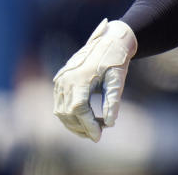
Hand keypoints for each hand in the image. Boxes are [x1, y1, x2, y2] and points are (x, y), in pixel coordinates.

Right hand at [53, 19, 136, 141]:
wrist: (110, 41)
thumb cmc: (116, 60)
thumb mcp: (118, 79)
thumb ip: (113, 101)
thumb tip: (111, 123)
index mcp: (80, 77)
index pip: (78, 108)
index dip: (88, 125)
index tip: (99, 136)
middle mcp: (65, 79)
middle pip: (67, 113)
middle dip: (82, 127)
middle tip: (99, 134)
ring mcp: (60, 80)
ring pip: (61, 112)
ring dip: (74, 124)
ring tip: (93, 130)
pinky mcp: (59, 81)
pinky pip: (60, 105)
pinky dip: (70, 116)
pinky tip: (84, 121)